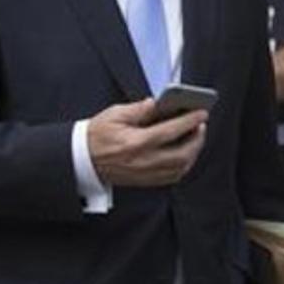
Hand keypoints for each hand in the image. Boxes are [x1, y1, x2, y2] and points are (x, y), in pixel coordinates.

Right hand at [87, 98, 207, 186]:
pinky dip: (183, 164)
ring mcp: (145, 174)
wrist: (82, 159)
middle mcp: (143, 161)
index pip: (170, 131)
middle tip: (201, 125)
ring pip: (180, 168)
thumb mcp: (115, 114)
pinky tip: (185, 153)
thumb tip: (157, 103)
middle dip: (197, 139)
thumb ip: (139, 109)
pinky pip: (172, 176)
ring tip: (195, 137)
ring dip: (193, 152)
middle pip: (181, 154)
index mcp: (136, 142)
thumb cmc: (96, 136)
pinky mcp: (145, 181)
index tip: (201, 113)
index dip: (189, 121)